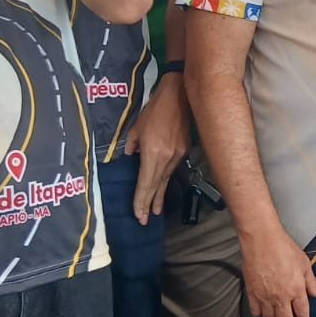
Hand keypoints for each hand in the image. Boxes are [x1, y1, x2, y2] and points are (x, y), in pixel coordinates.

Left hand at [123, 77, 190, 222]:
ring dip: (159, 195)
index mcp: (152, 153)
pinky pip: (172, 169)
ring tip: (156, 210)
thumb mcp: (136, 127)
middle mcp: (166, 158)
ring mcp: (177, 155)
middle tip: (145, 220)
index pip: (145, 183)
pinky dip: (165, 180)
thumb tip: (131, 156)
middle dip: (149, 204)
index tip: (138, 215)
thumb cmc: (154, 109)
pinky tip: (163, 187)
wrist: (179, 96)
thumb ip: (132, 145)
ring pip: (166, 180)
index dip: (141, 200)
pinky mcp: (184, 150)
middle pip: (157, 186)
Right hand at [239, 222, 315, 316]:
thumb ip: (311, 281)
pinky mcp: (252, 293)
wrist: (262, 241)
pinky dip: (259, 316)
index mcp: (297, 289)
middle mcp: (281, 297)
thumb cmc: (283, 248)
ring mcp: (266, 296)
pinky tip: (262, 316)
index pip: (302, 312)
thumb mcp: (304, 263)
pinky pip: (255, 311)